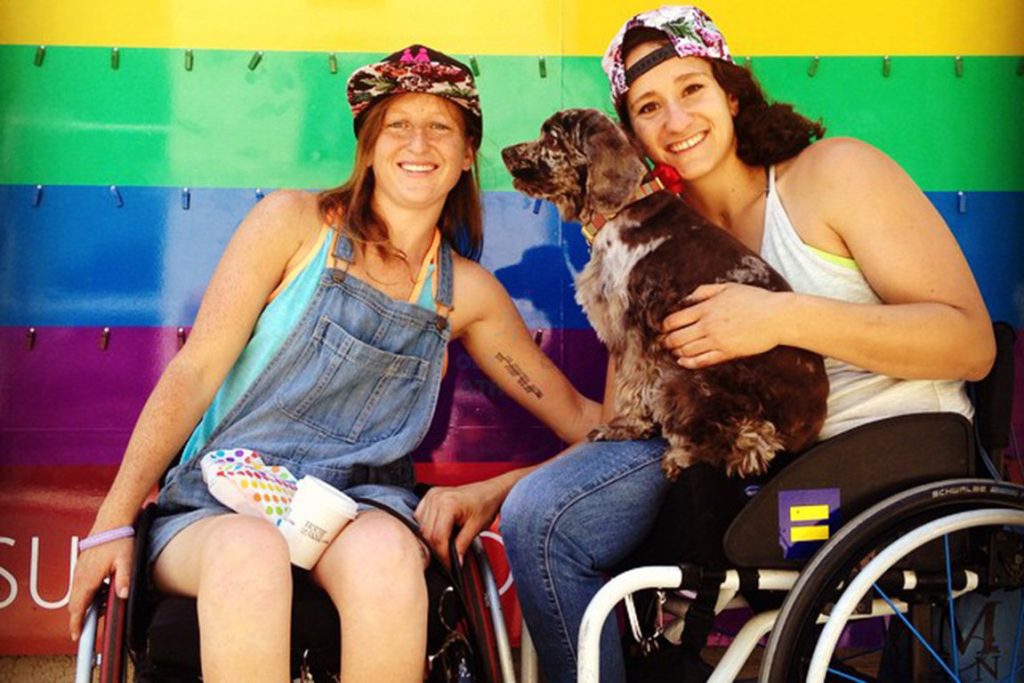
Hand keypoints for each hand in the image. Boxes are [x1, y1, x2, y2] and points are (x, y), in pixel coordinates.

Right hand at [68, 538, 133, 641]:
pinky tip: (99, 590)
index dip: (76, 623)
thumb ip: (124, 578)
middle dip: (79, 617)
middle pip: (74, 603)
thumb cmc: (119, 538)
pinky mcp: (82, 564)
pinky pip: (79, 584)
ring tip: (99, 608)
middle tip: (87, 628)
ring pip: (76, 594)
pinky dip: (85, 592)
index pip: (78, 607)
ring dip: (83, 604)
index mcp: (88, 577)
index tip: (76, 635)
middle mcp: (80, 574)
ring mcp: (79, 569)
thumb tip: (122, 595)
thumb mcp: (126, 560)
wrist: (112, 521)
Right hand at [414, 479, 505, 567]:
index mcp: (448, 504)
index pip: (438, 537)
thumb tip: (454, 561)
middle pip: (427, 533)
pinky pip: (420, 517)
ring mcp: (431, 495)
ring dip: (430, 540)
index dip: (442, 555)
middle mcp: (436, 497)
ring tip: (444, 547)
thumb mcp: (476, 527)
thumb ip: (462, 546)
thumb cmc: (486, 504)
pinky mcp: (430, 496)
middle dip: (436, 550)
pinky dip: (426, 528)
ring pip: (421, 527)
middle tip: (447, 560)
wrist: (490, 491)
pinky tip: (436, 533)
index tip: (448, 565)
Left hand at [661, 283, 783, 367]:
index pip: (674, 320)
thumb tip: (685, 298)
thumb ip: (704, 291)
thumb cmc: (754, 299)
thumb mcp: (727, 287)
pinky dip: (688, 363)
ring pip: (686, 350)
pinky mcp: (727, 353)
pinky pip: (702, 361)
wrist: (777, 317)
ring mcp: (717, 341)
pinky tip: (682, 361)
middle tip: (661, 342)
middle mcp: (708, 325)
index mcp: (706, 308)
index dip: (664, 326)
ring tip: (671, 351)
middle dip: (665, 341)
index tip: (661, 328)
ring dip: (675, 351)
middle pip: (676, 337)